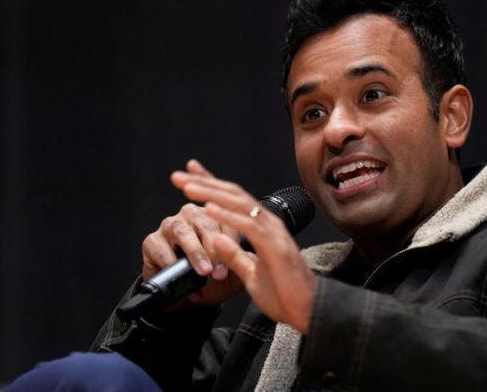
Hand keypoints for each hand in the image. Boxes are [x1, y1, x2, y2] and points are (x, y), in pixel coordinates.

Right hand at [140, 160, 246, 305]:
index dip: (232, 239)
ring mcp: (171, 225)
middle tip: (220, 269)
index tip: (238, 257)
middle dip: (214, 247)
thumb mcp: (232, 273)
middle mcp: (192, 216)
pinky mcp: (152, 240)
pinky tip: (178, 272)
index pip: (227, 220)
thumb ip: (240, 263)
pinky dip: (170, 261)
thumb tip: (248, 258)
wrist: (183, 295)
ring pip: (183, 232)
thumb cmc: (212, 278)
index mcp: (216, 217)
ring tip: (203, 271)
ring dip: (194, 252)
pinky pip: (161, 248)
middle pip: (205, 223)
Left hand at [174, 164, 316, 333]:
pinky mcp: (275, 247)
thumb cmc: (285, 294)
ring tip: (187, 188)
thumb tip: (217, 240)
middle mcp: (270, 224)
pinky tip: (208, 209)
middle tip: (178, 176)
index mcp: (263, 228)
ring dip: (212, 194)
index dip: (212, 185)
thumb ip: (235, 257)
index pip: (234, 200)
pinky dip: (228, 216)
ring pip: (240, 204)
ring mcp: (274, 233)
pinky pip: (248, 226)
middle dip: (205, 183)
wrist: (309, 310)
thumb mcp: (251, 274)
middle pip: (234, 195)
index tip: (189, 175)